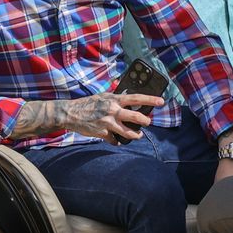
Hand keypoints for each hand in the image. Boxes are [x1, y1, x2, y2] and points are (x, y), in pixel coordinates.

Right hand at [18, 92, 160, 141]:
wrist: (70, 113)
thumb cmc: (87, 104)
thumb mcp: (102, 96)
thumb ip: (114, 96)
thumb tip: (125, 92)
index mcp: (114, 99)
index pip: (136, 98)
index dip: (151, 100)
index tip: (161, 101)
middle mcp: (113, 110)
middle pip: (137, 117)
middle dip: (146, 121)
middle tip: (148, 122)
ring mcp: (108, 123)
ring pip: (129, 132)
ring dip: (136, 135)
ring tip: (138, 135)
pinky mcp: (103, 133)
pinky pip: (115, 140)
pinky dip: (116, 140)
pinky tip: (115, 140)